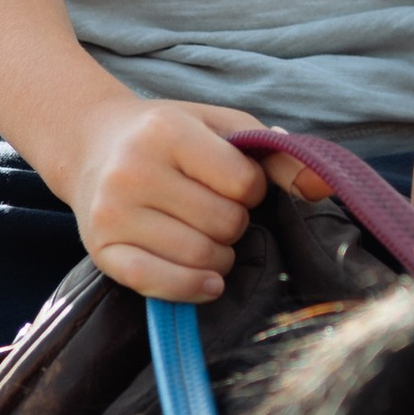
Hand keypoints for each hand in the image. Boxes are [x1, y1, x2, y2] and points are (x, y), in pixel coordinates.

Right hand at [68, 98, 266, 301]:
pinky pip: (157, 283)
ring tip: (206, 236)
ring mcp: (113, 213)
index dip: (252, 188)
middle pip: (224, 223)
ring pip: (199, 257)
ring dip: (219, 257)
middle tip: (216, 211)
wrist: (90, 144)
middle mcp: (133, 171)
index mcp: (165, 131)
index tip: (233, 183)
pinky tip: (207, 281)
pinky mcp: (101, 250)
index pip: (243, 182)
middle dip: (234, 223)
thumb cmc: (167, 136)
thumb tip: (322, 187)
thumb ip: (276, 153)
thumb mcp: (220, 126)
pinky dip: (192, 288)